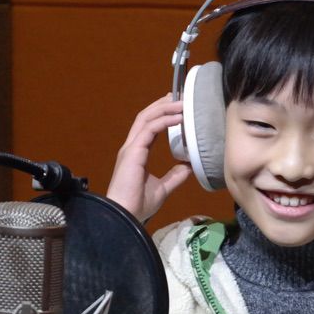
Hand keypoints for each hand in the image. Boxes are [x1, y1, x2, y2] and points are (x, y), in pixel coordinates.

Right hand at [107, 95, 191, 221]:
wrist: (125, 215)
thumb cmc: (138, 205)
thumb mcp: (162, 188)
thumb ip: (174, 176)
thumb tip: (188, 167)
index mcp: (136, 154)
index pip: (148, 127)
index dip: (161, 115)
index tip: (176, 108)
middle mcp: (131, 147)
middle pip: (145, 117)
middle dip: (162, 105)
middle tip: (178, 97)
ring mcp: (131, 148)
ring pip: (146, 118)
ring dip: (164, 109)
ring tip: (181, 104)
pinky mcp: (133, 152)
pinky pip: (149, 129)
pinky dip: (164, 121)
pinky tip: (178, 118)